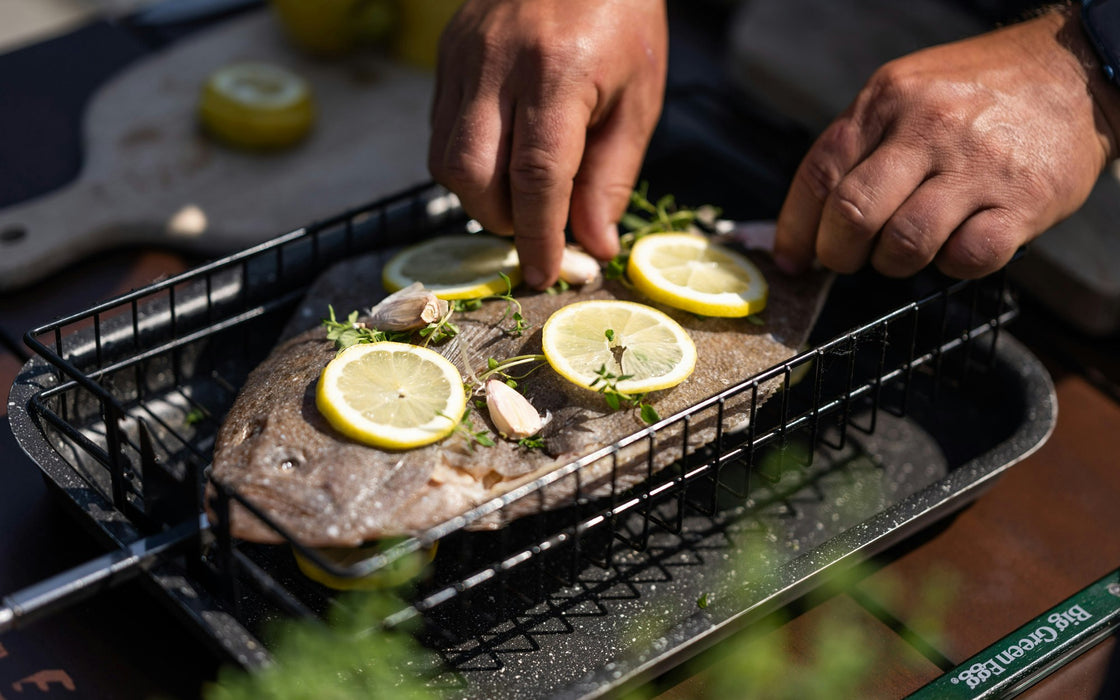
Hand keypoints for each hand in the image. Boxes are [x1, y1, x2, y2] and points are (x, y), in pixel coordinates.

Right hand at [428, 0, 667, 287]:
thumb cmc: (624, 16)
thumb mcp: (639, 98)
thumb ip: (611, 176)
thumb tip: (593, 245)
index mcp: (558, 72)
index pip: (536, 178)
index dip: (539, 237)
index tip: (546, 274)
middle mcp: (498, 63)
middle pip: (473, 175)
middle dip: (503, 220)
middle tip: (538, 226)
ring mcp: (463, 55)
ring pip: (444, 158)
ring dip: (479, 197)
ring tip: (520, 194)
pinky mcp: (446, 53)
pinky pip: (440, 129)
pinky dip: (467, 162)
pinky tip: (501, 157)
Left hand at [775, 6, 1119, 278]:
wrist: (1075, 71)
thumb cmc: (979, 93)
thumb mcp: (907, 93)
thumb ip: (861, 146)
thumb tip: (811, 219)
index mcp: (886, 102)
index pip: (819, 175)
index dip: (795, 230)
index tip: (792, 260)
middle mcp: (927, 128)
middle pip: (853, 214)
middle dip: (839, 254)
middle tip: (848, 260)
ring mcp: (977, 165)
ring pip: (904, 243)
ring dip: (893, 263)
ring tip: (905, 250)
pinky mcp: (1023, 201)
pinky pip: (966, 258)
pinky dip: (951, 266)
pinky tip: (957, 244)